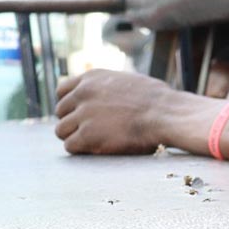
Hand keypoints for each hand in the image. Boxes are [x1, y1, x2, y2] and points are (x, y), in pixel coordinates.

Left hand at [55, 69, 176, 154]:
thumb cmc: (158, 101)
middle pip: (60, 112)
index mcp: (92, 78)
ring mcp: (83, 114)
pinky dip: (81, 150)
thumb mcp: (128, 82)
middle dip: (73, 122)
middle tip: (90, 131)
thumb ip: (109, 87)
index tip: (80, 114)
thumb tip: (105, 96)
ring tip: (94, 142)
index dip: (70, 105)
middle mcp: (83, 93)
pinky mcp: (88, 135)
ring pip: (62, 130)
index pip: (62, 90)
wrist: (167, 115)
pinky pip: (70, 146)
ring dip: (75, 137)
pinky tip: (97, 149)